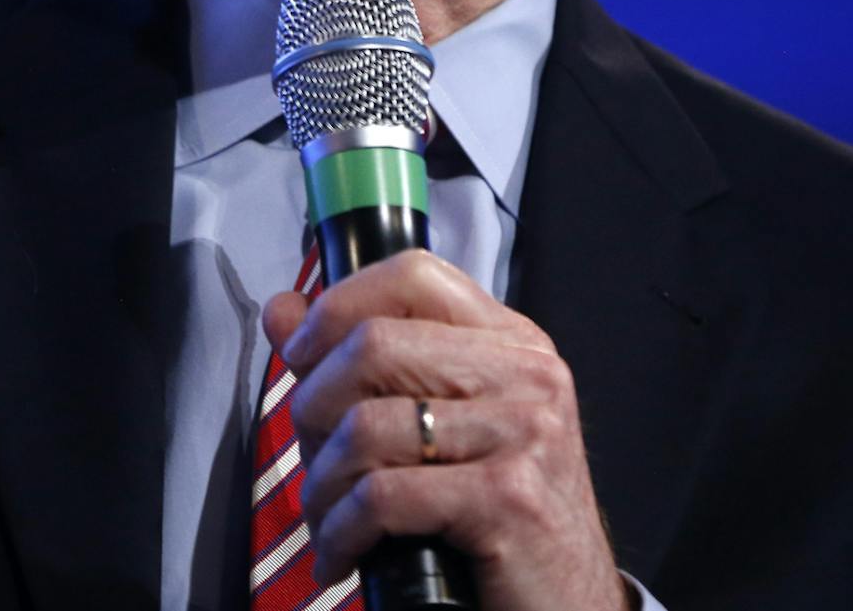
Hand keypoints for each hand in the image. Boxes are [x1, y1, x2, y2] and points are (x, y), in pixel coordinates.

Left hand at [262, 249, 629, 610]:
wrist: (569, 603)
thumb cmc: (499, 515)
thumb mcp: (442, 426)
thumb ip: (365, 364)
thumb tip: (283, 310)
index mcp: (511, 342)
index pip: (412, 275)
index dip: (337, 306)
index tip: (301, 354)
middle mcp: (526, 373)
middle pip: (374, 345)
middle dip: (314, 408)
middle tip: (311, 457)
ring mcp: (524, 431)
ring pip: (367, 425)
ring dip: (321, 484)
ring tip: (325, 518)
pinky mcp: (507, 497)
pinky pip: (383, 496)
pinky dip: (341, 531)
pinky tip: (343, 554)